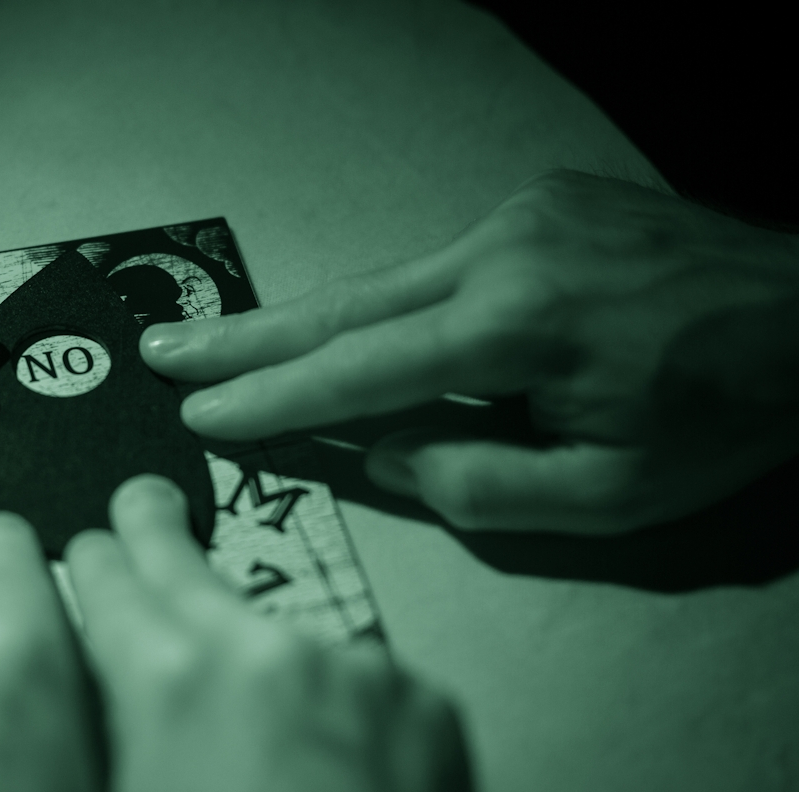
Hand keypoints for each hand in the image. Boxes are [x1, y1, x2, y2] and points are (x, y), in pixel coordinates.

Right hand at [65, 475, 492, 791]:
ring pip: (282, 629)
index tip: (96, 547)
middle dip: (155, 530)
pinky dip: (344, 707)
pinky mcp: (418, 695)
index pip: (109, 579)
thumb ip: (119, 728)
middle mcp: (258, 649)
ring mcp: (348, 664)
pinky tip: (339, 764)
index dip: (96, 561)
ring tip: (260, 709)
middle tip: (146, 501)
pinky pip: (362, 681)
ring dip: (263, 651)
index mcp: (167, 682)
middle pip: (189, 566)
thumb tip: (115, 682)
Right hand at [142, 171, 798, 532]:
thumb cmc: (728, 419)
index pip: (359, 371)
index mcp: (517, 327)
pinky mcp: (540, 201)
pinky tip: (356, 335)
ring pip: (386, 282)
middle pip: (345, 304)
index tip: (197, 413)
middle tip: (161, 350)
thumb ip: (480, 486)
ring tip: (227, 347)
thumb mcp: (612, 494)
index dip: (270, 399)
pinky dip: (388, 309)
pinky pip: (439, 267)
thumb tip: (383, 453)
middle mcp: (502, 250)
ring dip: (308, 322)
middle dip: (245, 336)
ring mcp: (521, 214)